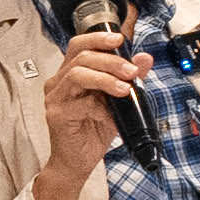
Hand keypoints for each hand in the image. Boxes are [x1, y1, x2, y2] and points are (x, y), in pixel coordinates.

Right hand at [39, 26, 139, 181]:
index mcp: (70, 74)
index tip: (120, 39)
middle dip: (111, 60)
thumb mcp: (117, 101)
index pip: (79, 45)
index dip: (98, 38)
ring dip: (105, 78)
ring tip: (124, 89)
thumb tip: (144, 59)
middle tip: (131, 71)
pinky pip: (80, 103)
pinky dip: (100, 108)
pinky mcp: (57, 115)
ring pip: (78, 74)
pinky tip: (110, 117)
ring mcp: (56, 98)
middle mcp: (59, 83)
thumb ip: (129, 78)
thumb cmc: (93, 130)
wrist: (78, 162)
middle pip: (81, 56)